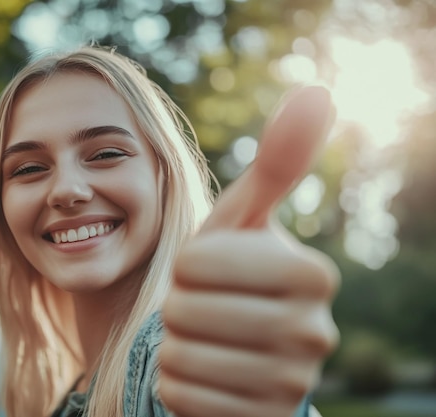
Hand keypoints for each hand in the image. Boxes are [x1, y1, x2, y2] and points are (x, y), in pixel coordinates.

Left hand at [159, 86, 339, 416]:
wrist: (234, 347)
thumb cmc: (231, 275)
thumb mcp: (245, 220)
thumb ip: (277, 162)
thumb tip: (317, 93)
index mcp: (314, 274)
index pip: (196, 263)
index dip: (187, 265)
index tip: (209, 273)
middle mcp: (315, 333)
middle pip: (187, 312)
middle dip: (179, 307)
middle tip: (204, 309)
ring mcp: (291, 386)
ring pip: (182, 357)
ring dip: (177, 345)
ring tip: (206, 340)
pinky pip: (182, 398)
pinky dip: (178, 384)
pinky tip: (207, 375)